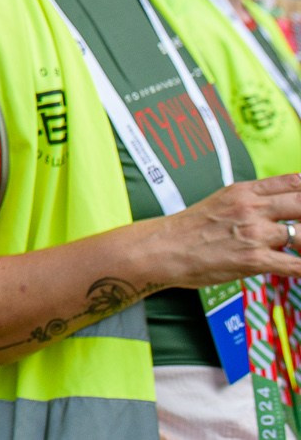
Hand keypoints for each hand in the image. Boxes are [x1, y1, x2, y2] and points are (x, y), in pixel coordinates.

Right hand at [154, 172, 300, 288]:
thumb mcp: (221, 201)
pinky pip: (296, 266)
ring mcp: (255, 234)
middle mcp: (252, 208)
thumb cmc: (188, 229)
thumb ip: (251, 200)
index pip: (293, 182)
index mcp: (244, 191)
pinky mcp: (255, 260)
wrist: (162, 248)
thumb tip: (276, 205)